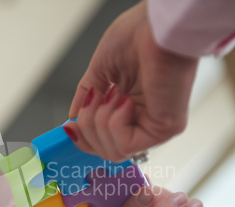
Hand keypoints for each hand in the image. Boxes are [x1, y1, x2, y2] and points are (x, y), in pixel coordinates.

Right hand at [64, 0, 197, 160]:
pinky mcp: (164, 130)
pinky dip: (115, 121)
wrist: (155, 26)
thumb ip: (87, 96)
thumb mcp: (100, 69)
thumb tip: (72, 119)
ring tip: (112, 94)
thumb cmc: (137, 36)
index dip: (84, 139)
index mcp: (132, 107)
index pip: (106, 142)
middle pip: (106, 152)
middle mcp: (145, 120)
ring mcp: (155, 127)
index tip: (70, 128)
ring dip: (100, 122)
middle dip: (88, 128)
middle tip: (93, 100)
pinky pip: (125, 144)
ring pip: (113, 152)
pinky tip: (125, 99)